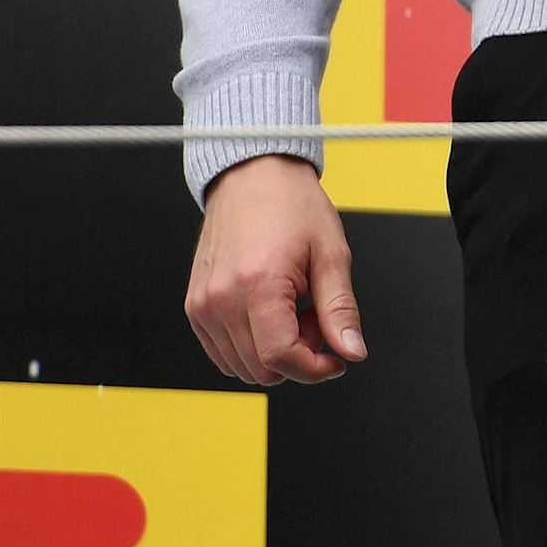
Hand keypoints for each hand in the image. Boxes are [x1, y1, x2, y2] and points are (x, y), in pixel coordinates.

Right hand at [184, 155, 363, 384]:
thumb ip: (340, 309)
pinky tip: (273, 312)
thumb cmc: (293, 206)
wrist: (253, 178)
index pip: (279, 357)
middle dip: (299, 358)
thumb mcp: (331, 254)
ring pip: (240, 366)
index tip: (338, 359)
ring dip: (275, 353)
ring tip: (297, 311)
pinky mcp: (194, 307)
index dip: (315, 369)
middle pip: (260, 369)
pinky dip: (252, 346)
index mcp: (256, 284)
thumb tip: (353, 351)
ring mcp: (202, 305)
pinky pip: (222, 351)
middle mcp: (220, 299)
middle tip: (318, 319)